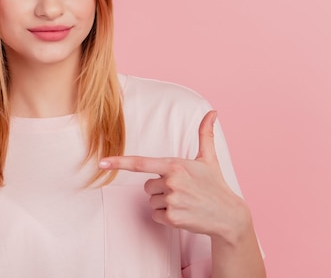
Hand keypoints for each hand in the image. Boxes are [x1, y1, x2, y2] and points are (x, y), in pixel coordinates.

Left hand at [99, 111, 250, 240]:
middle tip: (182, 191)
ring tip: (184, 202)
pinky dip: (166, 217)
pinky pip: (156, 215)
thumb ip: (205, 135)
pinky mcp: (173, 218)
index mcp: (175, 165)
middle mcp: (172, 182)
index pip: (141, 163)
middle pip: (147, 186)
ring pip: (151, 201)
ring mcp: (172, 201)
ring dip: (164, 204)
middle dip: (160, 189)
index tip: (101, 163)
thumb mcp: (209, 159)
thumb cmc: (215, 185)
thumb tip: (213, 112)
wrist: (229, 216)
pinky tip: (183, 214)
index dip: (119, 162)